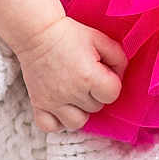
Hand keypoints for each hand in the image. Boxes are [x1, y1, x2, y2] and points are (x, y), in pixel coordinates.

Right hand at [16, 15, 127, 133]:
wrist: (38, 33)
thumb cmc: (69, 34)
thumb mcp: (100, 39)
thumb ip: (118, 58)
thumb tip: (120, 76)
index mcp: (88, 76)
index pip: (112, 95)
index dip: (111, 83)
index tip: (102, 73)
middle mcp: (71, 92)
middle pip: (96, 108)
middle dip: (95, 94)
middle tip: (86, 77)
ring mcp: (53, 101)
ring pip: (77, 122)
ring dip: (80, 111)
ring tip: (75, 95)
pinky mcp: (38, 104)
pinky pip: (50, 127)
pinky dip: (57, 122)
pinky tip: (61, 108)